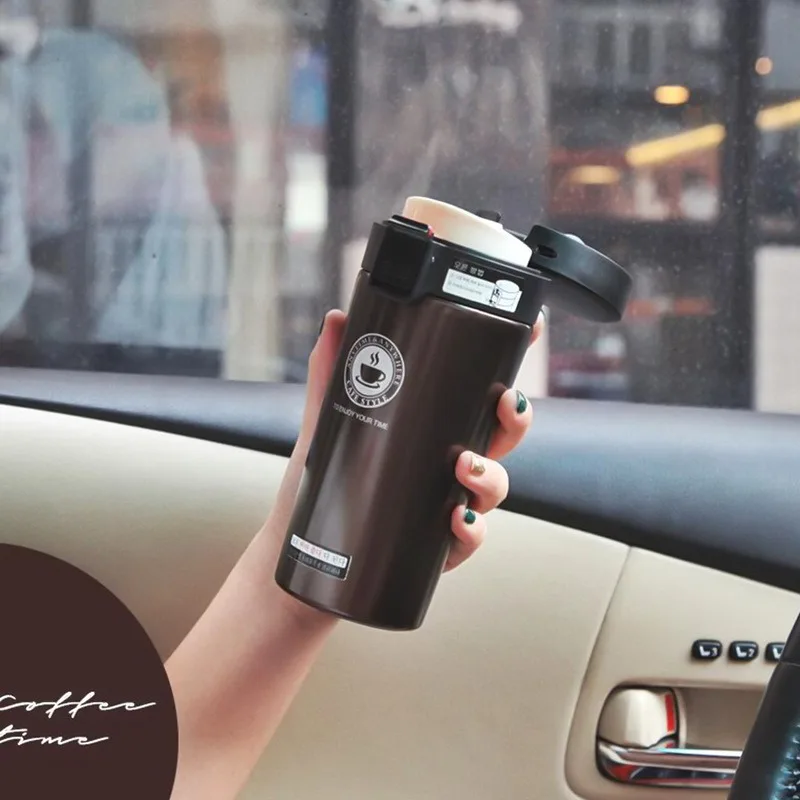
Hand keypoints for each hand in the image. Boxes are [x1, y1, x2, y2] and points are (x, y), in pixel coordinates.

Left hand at [258, 308, 544, 620]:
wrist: (301, 552)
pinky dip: (472, 530)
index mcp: (433, 427)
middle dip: (515, 416)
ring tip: (464, 467)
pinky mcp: (439, 546)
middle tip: (505, 401)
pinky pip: (470, 537)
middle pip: (501, 435)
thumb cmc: (325, 486)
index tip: (531, 329)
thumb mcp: (328, 424)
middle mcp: (449, 463)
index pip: (480, 390)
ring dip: (490, 474)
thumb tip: (336, 320)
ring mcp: (448, 503)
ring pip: (495, 485)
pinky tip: (457, 521)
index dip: (510, 360)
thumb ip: (331, 372)